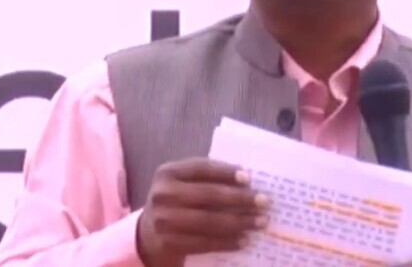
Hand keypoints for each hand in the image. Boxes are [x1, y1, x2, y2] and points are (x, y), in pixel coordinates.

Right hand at [135, 158, 268, 265]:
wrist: (148, 234)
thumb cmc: (176, 202)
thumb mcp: (182, 184)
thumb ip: (206, 179)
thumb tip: (247, 182)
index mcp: (167, 172)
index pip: (201, 168)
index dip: (226, 172)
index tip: (249, 178)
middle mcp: (162, 195)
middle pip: (209, 195)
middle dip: (240, 199)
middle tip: (264, 202)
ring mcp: (163, 221)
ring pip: (209, 221)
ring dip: (239, 222)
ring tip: (260, 222)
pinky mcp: (169, 243)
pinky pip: (204, 243)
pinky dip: (227, 242)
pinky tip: (244, 240)